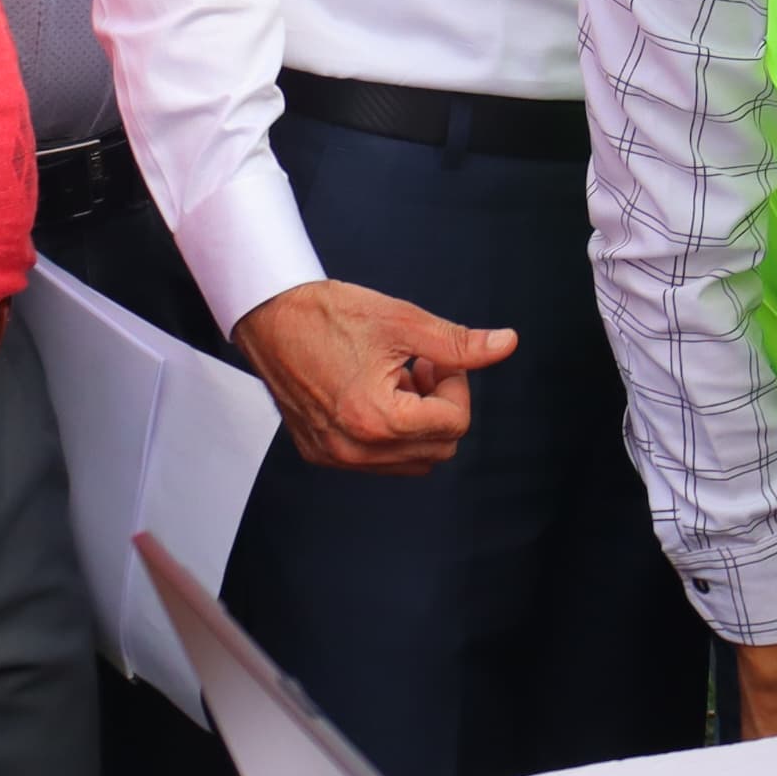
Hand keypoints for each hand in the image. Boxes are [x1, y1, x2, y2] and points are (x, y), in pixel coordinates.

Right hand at [235, 277, 514, 472]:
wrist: (270, 317)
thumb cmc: (328, 315)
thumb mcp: (404, 322)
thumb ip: (459, 344)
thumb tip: (506, 344)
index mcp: (377, 419)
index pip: (455, 424)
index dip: (456, 386)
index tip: (437, 360)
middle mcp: (354, 448)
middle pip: (439, 449)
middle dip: (441, 407)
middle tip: (421, 368)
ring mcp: (335, 455)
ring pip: (412, 461)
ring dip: (418, 424)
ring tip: (397, 381)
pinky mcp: (321, 453)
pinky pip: (378, 461)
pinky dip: (390, 433)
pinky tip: (375, 394)